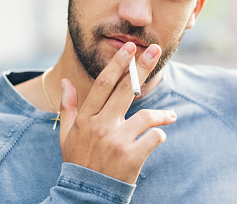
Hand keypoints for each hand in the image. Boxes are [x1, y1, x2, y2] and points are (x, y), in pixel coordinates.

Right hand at [58, 42, 176, 183]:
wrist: (86, 195)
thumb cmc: (78, 161)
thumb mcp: (66, 135)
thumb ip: (67, 107)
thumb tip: (64, 82)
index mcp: (85, 118)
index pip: (102, 84)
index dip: (117, 64)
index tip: (129, 48)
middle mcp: (100, 126)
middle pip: (125, 90)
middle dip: (141, 67)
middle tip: (155, 50)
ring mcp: (116, 141)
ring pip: (146, 116)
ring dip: (162, 114)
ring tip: (171, 116)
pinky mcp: (131, 157)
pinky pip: (153, 138)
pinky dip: (160, 135)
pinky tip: (159, 137)